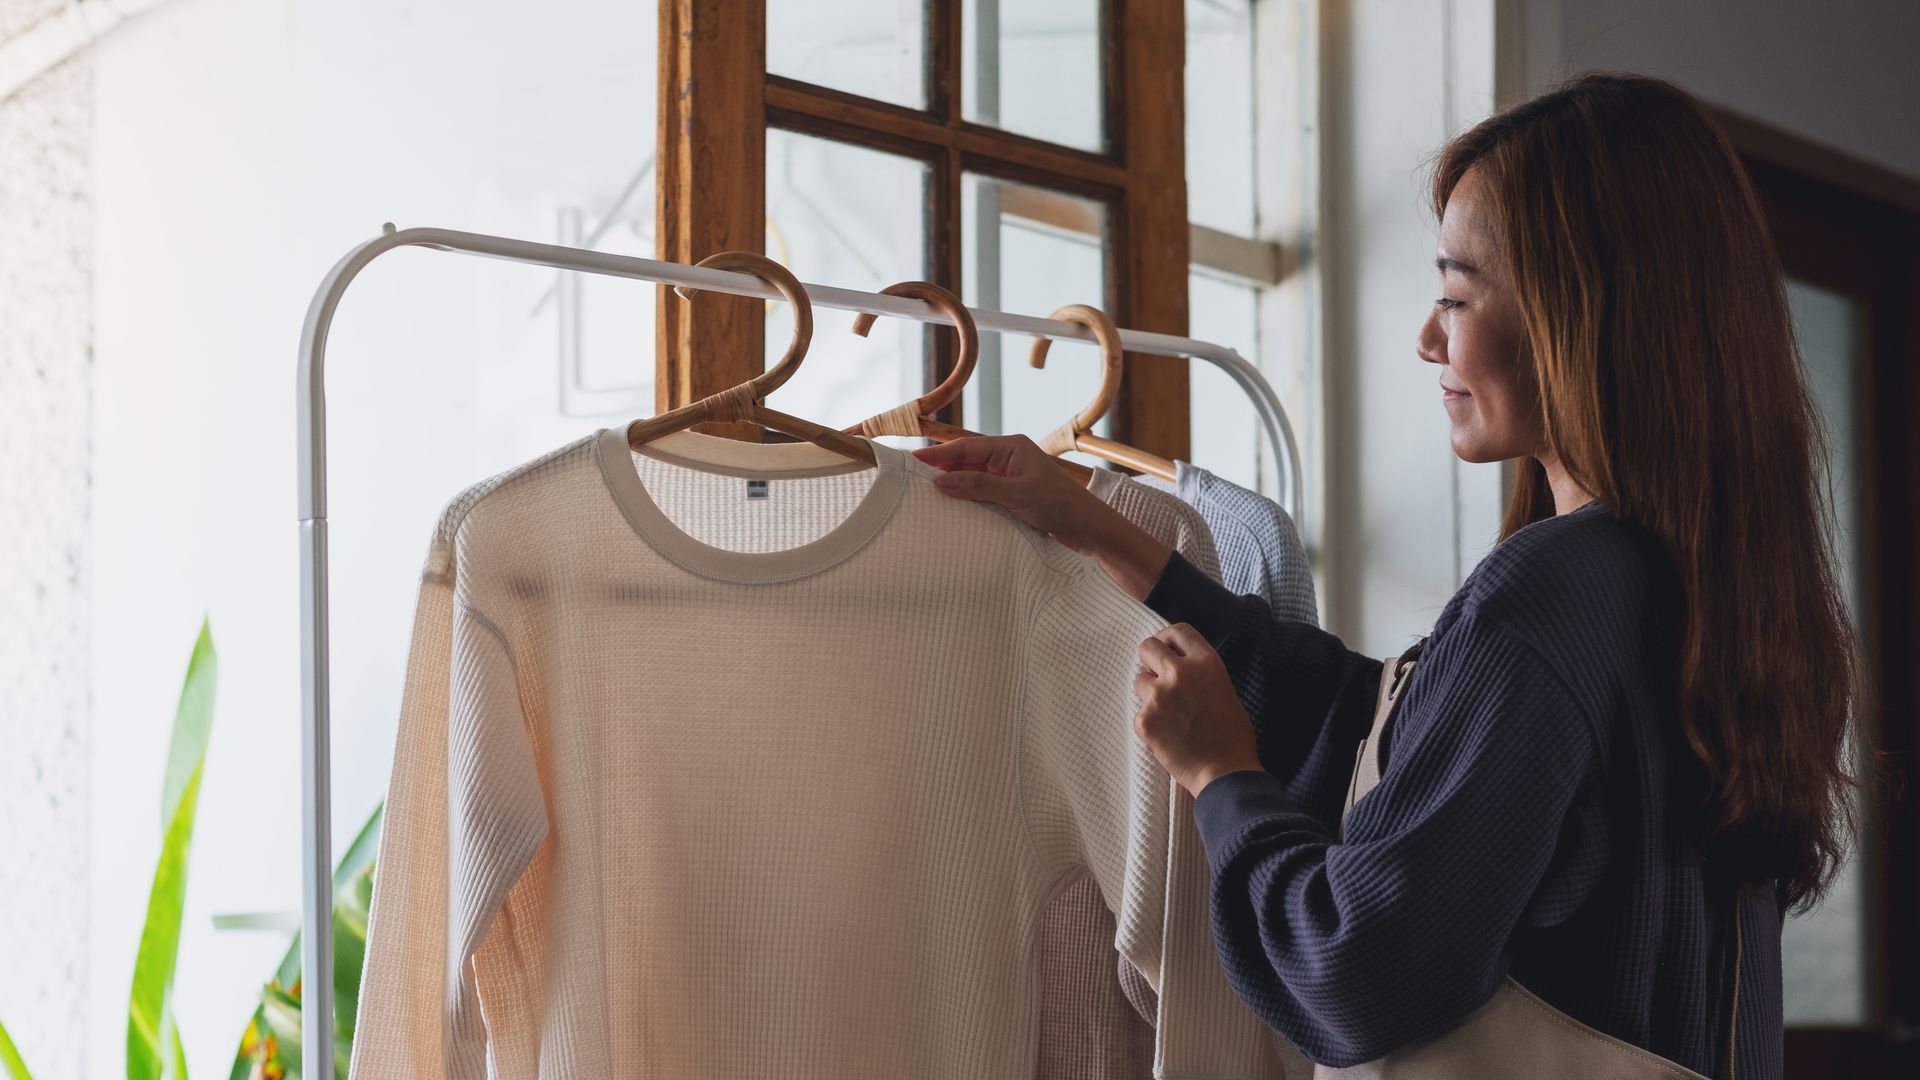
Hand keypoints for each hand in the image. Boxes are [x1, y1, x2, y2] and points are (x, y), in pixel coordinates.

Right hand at [913, 435, 1172, 599]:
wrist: (1090, 529)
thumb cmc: (1061, 506)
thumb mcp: (1017, 494)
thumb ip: (979, 485)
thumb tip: (942, 481)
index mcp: (1012, 447)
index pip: (966, 448)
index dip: (938, 455)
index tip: (912, 461)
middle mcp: (1009, 460)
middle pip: (966, 461)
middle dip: (941, 469)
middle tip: (910, 479)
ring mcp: (1011, 479)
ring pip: (973, 479)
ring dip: (953, 487)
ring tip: (924, 495)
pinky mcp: (1013, 499)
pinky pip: (983, 495)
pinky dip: (967, 500)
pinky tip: (951, 509)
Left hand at [1133, 623, 1262, 797]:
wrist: (1225, 773)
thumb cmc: (1232, 737)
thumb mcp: (1224, 690)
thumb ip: (1200, 672)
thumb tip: (1176, 665)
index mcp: (1206, 662)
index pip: (1177, 631)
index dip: (1169, 639)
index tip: (1167, 650)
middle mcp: (1180, 673)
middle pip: (1147, 647)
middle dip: (1150, 660)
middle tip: (1159, 677)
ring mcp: (1159, 696)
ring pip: (1139, 681)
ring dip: (1149, 693)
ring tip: (1170, 715)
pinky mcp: (1144, 720)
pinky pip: (1139, 713)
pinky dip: (1149, 723)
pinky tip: (1168, 736)